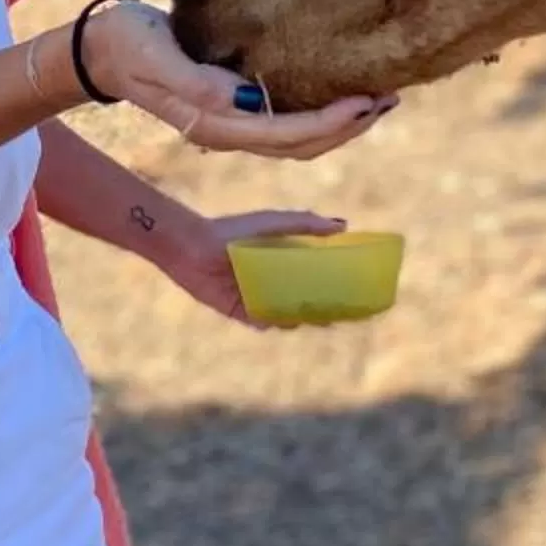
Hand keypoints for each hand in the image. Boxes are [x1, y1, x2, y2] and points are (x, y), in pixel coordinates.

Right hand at [78, 0, 392, 159]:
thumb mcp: (155, 56)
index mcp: (213, 124)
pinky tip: (340, 95)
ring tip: (379, 100)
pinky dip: (320, 114)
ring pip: (297, 140)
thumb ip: (197, 83)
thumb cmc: (125, 42)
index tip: (365, 101)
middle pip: (301, 145)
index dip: (329, 123)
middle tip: (389, 98)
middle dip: (348, 128)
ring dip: (341, 125)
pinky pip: (286, 122)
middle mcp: (227, 131)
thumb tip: (247, 101)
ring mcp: (229, 124)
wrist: (96, 48)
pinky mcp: (231, 109)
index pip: (286, 135)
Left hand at [157, 207, 349, 322]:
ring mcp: (255, 296)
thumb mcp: (273, 222)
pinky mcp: (238, 310)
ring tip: (317, 320)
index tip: (352, 290)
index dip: (331, 282)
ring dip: (299, 318)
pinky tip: (285, 323)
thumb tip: (343, 225)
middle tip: (340, 313)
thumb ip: (305, 222)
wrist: (192, 246)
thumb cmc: (234, 230)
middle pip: (301, 297)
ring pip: (283, 313)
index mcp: (280, 258)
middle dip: (319, 307)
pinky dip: (272, 322)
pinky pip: (260, 321)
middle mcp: (269, 279)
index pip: (312, 273)